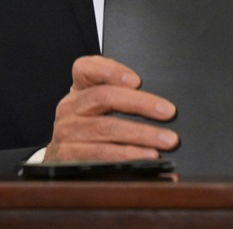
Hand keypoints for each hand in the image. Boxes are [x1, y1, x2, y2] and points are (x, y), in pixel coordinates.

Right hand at [45, 55, 178, 160]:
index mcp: (79, 89)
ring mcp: (66, 131)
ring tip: (165, 139)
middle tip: (168, 112)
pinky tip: (146, 157)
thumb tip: (161, 104)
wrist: (65, 165)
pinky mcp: (67, 156)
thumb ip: (124, 98)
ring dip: (141, 134)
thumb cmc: (92, 133)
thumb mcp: (102, 110)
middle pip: (104, 97)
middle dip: (140, 104)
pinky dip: (127, 155)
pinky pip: (100, 153)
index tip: (137, 80)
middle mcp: (69, 107)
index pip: (86, 68)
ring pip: (105, 128)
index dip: (111, 71)